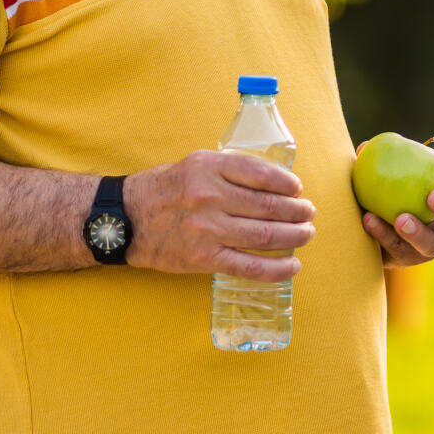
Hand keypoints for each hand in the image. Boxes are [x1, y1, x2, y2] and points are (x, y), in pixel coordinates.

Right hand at [123, 151, 314, 281]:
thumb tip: (273, 181)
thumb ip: (229, 170)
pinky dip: (276, 269)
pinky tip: (292, 266)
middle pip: (269, 206)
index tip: (297, 189)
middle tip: (308, 213)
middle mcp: (209, 196)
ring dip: (294, 236)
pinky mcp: (203, 259)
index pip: (261, 174)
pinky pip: (248, 266)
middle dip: (297, 211)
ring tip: (306, 234)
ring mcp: (207, 230)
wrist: (125, 220)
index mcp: (209, 168)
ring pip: (264, 235)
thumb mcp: (194, 164)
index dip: (287, 183)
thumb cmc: (163, 190)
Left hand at [362, 167, 433, 266]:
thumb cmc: (388, 193)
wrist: (373, 230)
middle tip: (433, 197)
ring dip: (418, 232)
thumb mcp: (387, 176)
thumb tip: (366, 146)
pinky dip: (383, 233)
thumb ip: (381, 162)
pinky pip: (397, 248)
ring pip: (432, 244)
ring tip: (401, 219)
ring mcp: (431, 246)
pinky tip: (369, 219)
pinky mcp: (408, 259)